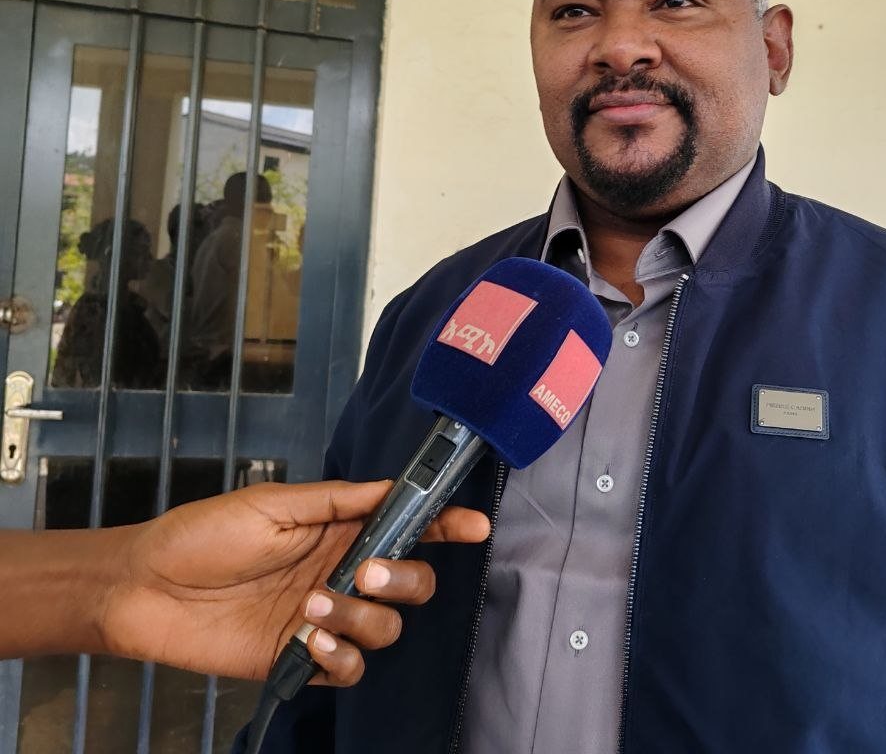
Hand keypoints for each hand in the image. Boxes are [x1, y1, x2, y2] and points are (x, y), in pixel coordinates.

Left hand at [100, 480, 489, 685]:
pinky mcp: (302, 660)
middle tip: (369, 572)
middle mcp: (343, 574)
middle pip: (413, 583)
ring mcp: (326, 619)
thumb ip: (337, 499)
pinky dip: (342, 657)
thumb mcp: (273, 504)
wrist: (143, 587)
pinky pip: (352, 668)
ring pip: (387, 627)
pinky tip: (311, 643)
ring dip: (361, 618)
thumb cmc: (202, 534)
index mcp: (340, 531)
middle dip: (406, 578)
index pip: (408, 527)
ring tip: (313, 606)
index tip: (472, 527)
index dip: (446, 525)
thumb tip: (393, 486)